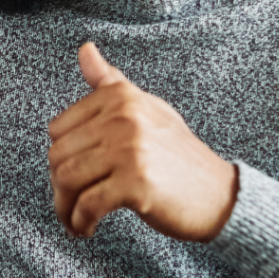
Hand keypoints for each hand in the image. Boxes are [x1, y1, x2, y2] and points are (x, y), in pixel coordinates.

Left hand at [47, 43, 237, 241]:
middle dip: (58, 186)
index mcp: (120, 96)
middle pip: (58, 155)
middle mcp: (123, 117)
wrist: (220, 195)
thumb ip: (110, 82)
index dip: (60, 156)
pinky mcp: (136, 183)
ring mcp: (130, 149)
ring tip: (75, 219)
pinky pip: (88, 205)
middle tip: (71, 203)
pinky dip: (80, 222)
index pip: (58, 129)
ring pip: (67, 180)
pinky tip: (87, 228)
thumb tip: (84, 48)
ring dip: (65, 208)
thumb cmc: (177, 154)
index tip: (71, 174)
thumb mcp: (145, 108)